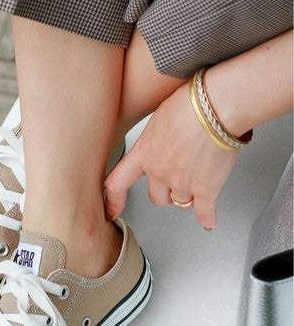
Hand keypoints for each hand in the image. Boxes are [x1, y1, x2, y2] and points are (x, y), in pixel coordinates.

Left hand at [104, 81, 239, 229]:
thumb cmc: (190, 104)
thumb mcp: (160, 118)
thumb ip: (158, 138)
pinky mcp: (205, 190)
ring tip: (200, 181)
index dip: (113, 201)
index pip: (118, 184)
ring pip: (181, 202)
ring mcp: (181, 183)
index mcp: (143, 153)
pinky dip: (207, 217)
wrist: (215, 108)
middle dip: (166, 193)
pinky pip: (204, 212)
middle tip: (177, 182)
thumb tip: (164, 139)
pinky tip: (208, 220)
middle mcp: (159, 172)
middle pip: (157, 197)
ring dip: (189, 196)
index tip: (110, 211)